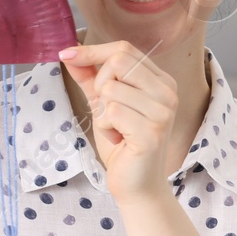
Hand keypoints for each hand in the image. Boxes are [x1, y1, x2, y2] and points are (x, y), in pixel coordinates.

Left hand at [58, 41, 176, 203]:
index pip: (124, 49)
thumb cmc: (123, 146)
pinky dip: (105, 127)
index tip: (68, 54)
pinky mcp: (152, 131)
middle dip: (99, 85)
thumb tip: (70, 53)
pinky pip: (111, 112)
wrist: (136, 186)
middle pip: (118, 61)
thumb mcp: (104, 105)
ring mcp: (163, 112)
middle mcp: (168, 92)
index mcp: (161, 82)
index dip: (93, 50)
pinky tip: (118, 140)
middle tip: (107, 111)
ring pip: (111, 88)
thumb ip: (90, 78)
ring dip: (102, 113)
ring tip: (116, 130)